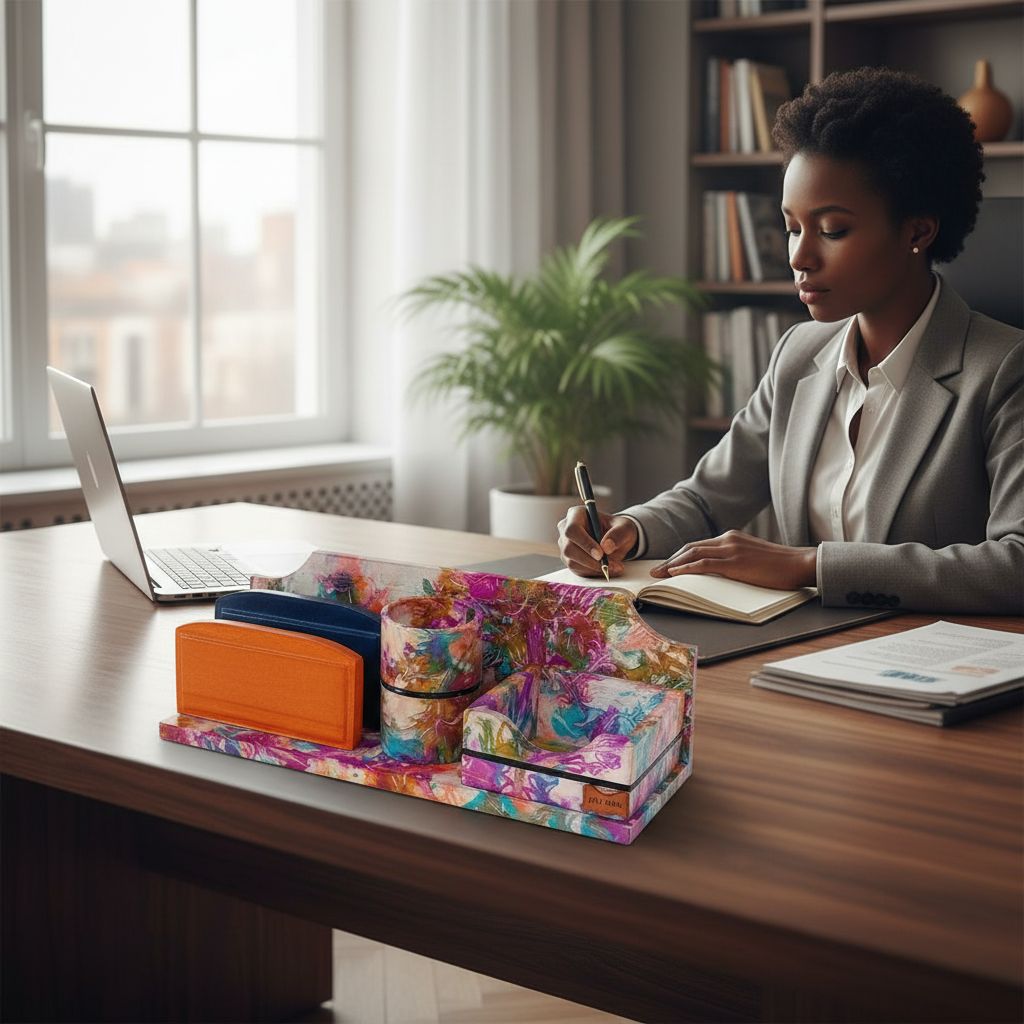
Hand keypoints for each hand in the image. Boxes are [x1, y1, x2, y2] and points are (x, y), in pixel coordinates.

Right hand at [557, 507, 638, 577]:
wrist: (615, 540)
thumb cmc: (618, 529)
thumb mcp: (625, 527)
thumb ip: (618, 534)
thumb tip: (606, 547)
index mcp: (576, 514)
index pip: (572, 529)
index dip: (585, 543)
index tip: (600, 554)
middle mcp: (566, 529)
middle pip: (569, 548)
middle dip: (589, 560)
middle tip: (608, 565)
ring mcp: (565, 545)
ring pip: (572, 561)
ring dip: (594, 568)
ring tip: (614, 567)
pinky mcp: (569, 559)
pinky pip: (577, 570)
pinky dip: (593, 572)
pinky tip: (606, 569)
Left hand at [651, 530, 817, 589]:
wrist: (800, 564)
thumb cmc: (779, 567)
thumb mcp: (751, 558)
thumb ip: (733, 561)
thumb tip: (716, 575)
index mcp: (731, 538)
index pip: (698, 546)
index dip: (679, 556)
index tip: (666, 565)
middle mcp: (728, 539)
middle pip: (690, 548)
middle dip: (670, 560)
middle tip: (655, 572)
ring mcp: (730, 549)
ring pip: (692, 554)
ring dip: (672, 565)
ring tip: (659, 576)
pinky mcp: (734, 562)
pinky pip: (703, 564)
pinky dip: (686, 568)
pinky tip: (675, 574)